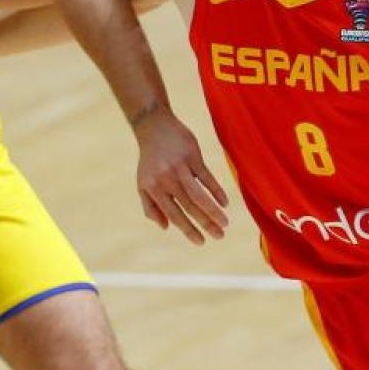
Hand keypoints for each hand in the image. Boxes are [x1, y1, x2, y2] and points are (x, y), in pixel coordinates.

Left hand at [132, 104, 229, 244]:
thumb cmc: (150, 160)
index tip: (201, 242)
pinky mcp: (192, 156)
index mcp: (154, 189)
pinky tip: (225, 202)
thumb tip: (166, 227)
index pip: (174, 214)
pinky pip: (207, 176)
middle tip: (220, 236)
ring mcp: (180, 167)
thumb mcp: (143, 184)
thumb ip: (151, 207)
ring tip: (225, 223)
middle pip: (190, 206)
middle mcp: (167, 179)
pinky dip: (217, 190)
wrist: (154, 127)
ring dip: (213, 210)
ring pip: (199, 194)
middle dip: (206, 224)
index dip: (188, 230)